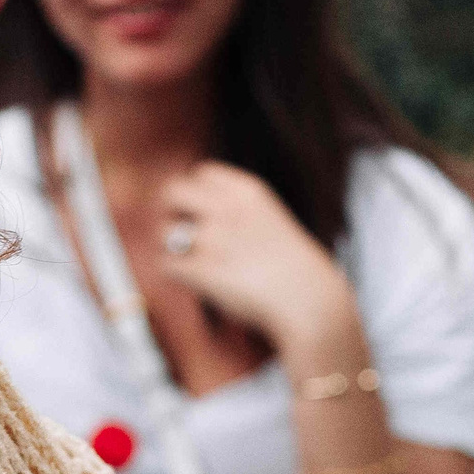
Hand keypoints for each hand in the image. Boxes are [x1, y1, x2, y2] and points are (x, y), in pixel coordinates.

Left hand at [158, 161, 361, 362]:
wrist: (309, 301)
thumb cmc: (294, 269)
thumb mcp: (271, 221)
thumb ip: (237, 212)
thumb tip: (198, 217)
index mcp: (247, 191)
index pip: (201, 173)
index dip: (196, 193)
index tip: (202, 212)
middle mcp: (226, 208)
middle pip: (171, 192)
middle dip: (171, 211)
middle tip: (182, 232)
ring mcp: (212, 238)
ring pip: (164, 232)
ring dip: (173, 247)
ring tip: (193, 262)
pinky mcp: (201, 270)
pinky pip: (166, 265)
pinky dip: (176, 274)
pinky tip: (194, 281)